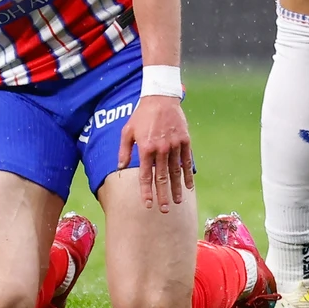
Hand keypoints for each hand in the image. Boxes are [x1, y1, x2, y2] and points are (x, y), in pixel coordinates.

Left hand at [117, 95, 193, 213]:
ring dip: (176, 188)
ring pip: (175, 171)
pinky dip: (188, 174)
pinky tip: (189, 186)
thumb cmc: (141, 115)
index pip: (145, 175)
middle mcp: (160, 149)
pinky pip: (186, 161)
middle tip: (164, 210)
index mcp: (145, 148)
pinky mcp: (184, 140)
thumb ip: (124, 151)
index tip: (147, 204)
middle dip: (162, 195)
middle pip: (161, 177)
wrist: (160, 98)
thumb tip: (120, 167)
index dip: (146, 191)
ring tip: (177, 201)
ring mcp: (174, 145)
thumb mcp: (127, 131)